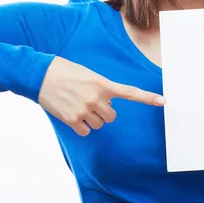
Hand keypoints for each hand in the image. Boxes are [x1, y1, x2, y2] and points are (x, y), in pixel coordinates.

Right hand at [38, 56, 164, 135]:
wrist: (40, 74)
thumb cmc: (64, 71)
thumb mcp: (88, 74)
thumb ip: (101, 88)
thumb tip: (107, 105)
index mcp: (102, 84)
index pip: (129, 92)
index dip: (147, 98)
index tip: (163, 101)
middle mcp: (96, 98)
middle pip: (112, 116)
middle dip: (104, 111)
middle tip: (90, 101)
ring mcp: (84, 110)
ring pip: (99, 124)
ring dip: (92, 118)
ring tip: (78, 104)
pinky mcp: (72, 120)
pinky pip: (86, 131)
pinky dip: (81, 126)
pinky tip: (72, 114)